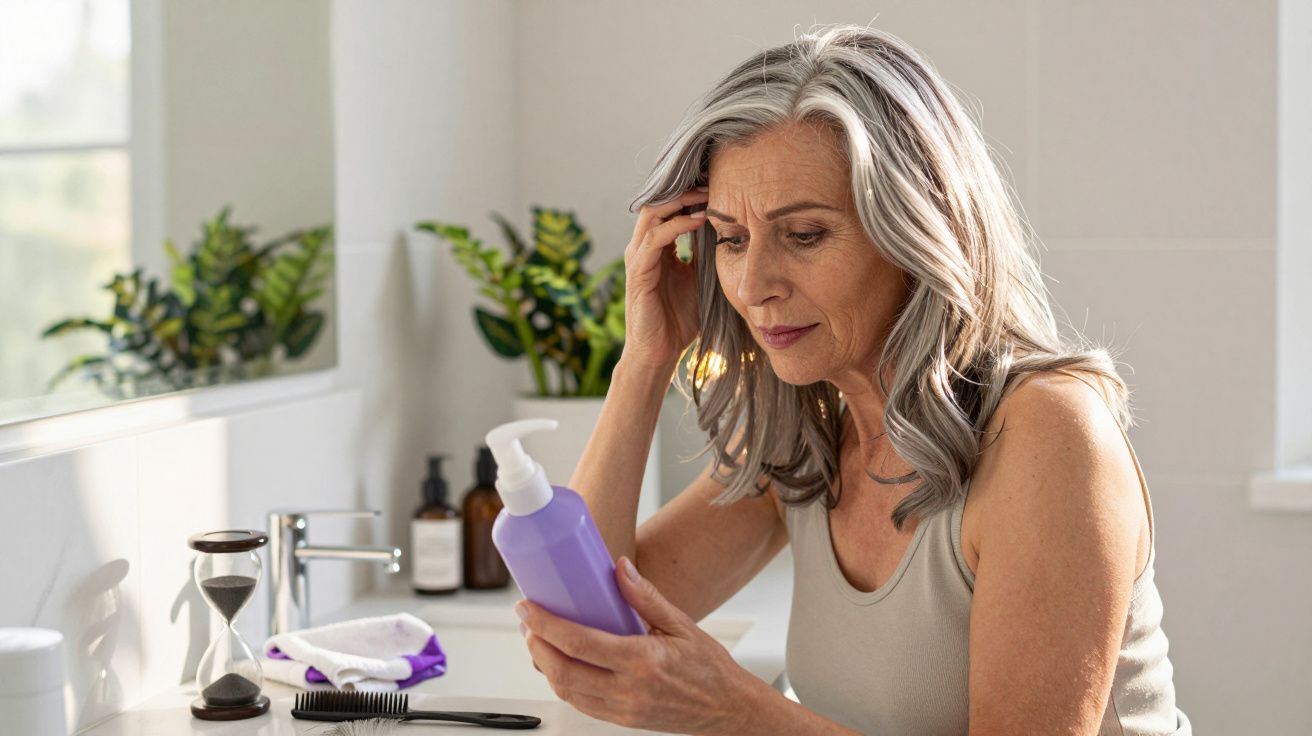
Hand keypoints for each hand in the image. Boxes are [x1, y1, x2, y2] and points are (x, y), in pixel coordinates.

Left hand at [517, 555, 757, 734]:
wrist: (726, 708)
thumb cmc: (708, 667)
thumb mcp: (681, 624)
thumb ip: (646, 597)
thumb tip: (619, 568)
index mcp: (642, 660)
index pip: (579, 643)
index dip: (546, 625)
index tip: (528, 609)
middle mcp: (628, 689)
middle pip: (563, 671)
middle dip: (535, 646)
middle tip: (527, 623)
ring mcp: (623, 709)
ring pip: (566, 691)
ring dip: (544, 666)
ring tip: (537, 641)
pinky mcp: (622, 720)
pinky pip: (581, 704)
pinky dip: (563, 683)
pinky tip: (560, 664)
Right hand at [622, 188, 709, 373]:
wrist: (659, 352)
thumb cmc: (679, 320)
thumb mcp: (699, 279)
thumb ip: (705, 256)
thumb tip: (729, 234)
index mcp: (655, 248)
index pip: (667, 208)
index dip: (689, 193)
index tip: (718, 182)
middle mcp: (642, 248)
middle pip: (658, 202)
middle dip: (685, 189)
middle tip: (714, 180)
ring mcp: (638, 258)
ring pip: (653, 214)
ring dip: (681, 200)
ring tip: (709, 194)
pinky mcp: (639, 272)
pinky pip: (656, 239)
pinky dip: (677, 225)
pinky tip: (699, 219)